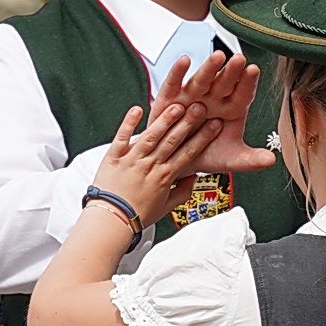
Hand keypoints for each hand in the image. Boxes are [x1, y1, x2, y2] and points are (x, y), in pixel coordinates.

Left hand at [91, 101, 225, 226]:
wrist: (111, 220)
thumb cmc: (136, 215)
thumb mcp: (166, 208)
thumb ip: (182, 192)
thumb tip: (193, 178)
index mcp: (165, 177)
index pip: (189, 153)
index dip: (203, 137)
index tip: (214, 125)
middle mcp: (150, 165)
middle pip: (173, 140)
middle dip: (189, 123)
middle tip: (200, 107)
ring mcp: (132, 159)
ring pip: (151, 136)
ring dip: (165, 120)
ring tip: (176, 105)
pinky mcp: (114, 156)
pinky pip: (122, 137)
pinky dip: (129, 122)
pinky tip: (137, 109)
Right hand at [152, 53, 274, 175]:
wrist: (179, 160)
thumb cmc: (207, 155)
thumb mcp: (231, 160)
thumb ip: (251, 159)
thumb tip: (271, 161)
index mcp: (231, 109)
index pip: (243, 94)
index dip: (248, 83)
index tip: (253, 71)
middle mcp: (214, 98)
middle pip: (225, 83)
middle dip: (232, 71)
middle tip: (239, 59)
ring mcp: (193, 96)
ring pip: (202, 80)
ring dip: (209, 69)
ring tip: (218, 56)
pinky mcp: (171, 99)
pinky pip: (174, 84)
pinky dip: (178, 73)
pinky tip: (184, 61)